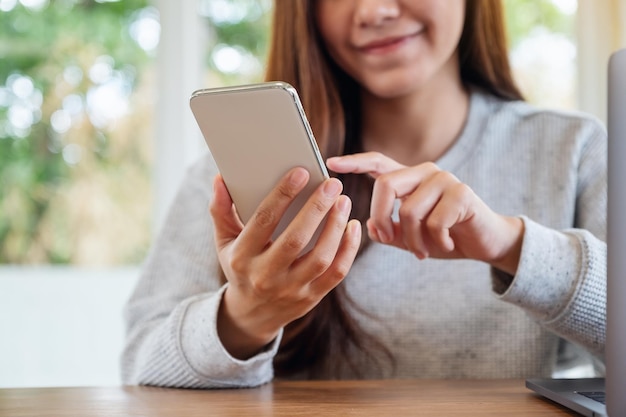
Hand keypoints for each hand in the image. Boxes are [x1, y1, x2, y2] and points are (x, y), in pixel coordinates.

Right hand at [210, 167, 360, 358]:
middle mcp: (266, 276)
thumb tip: (220, 179)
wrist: (251, 315)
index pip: (263, 221)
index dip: (282, 195)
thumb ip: (221, 210)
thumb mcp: (224, 241)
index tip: (301, 172)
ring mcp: (291, 289)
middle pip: (296, 239)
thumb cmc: (240, 267)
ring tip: (343, 201)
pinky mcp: (312, 297)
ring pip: (320, 257)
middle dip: (316, 208)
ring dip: (335, 227)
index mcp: (242, 257)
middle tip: (332, 183)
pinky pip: (336, 273)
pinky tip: (352, 226)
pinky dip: (348, 249)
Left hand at [327, 152, 522, 273]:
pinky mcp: (462, 193)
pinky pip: (434, 222)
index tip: (331, 163)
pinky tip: (447, 245)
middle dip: (381, 218)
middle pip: (385, 185)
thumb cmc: (444, 237)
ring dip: (413, 241)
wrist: (486, 242)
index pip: (377, 162)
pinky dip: (436, 242)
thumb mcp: (410, 237)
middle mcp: (425, 172)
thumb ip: (388, 231)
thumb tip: (370, 227)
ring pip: (409, 210)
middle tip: (389, 240)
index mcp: (409, 179)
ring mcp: (445, 180)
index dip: (354, 162)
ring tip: (423, 252)